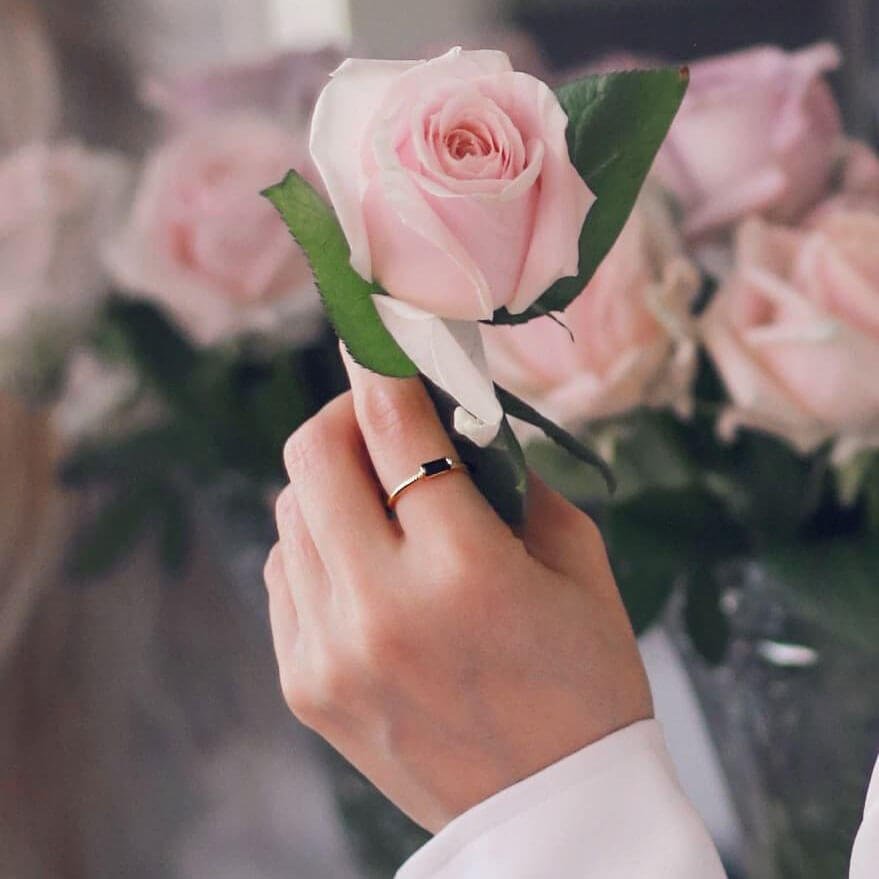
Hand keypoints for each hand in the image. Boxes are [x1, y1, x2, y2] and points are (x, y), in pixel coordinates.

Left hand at [264, 349, 652, 831]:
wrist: (552, 816)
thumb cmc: (587, 684)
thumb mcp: (576, 565)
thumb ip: (509, 479)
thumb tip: (452, 421)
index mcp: (464, 571)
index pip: (392, 425)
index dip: (378, 361)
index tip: (373, 331)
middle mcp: (380, 609)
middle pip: (313, 455)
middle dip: (344, 414)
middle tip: (382, 417)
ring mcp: (328, 652)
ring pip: (290, 511)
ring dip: (332, 483)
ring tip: (383, 500)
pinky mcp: (304, 684)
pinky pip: (286, 572)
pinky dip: (318, 543)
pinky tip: (364, 559)